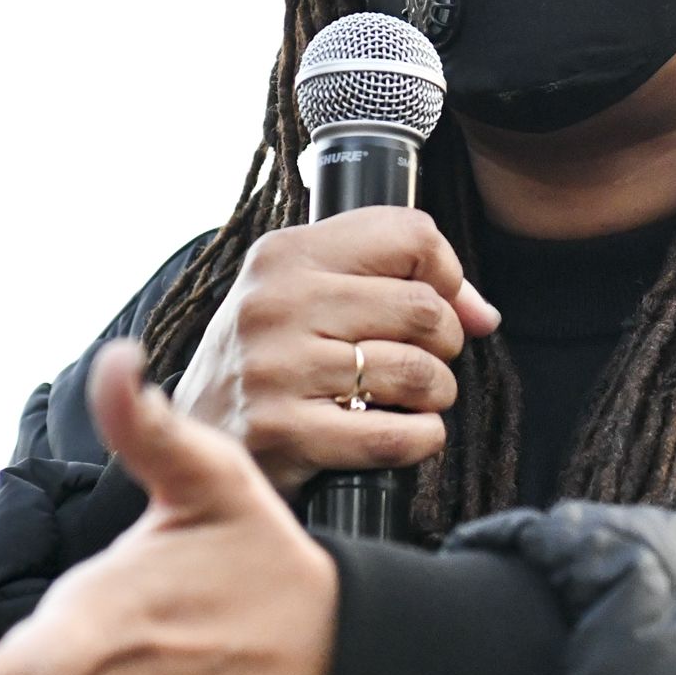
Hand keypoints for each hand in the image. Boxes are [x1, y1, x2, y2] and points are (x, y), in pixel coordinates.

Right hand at [177, 207, 499, 494]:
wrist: (190, 436)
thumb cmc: (271, 360)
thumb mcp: (309, 296)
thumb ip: (396, 283)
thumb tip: (485, 315)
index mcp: (286, 253)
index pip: (412, 235)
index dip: (447, 275)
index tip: (436, 305)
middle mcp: (276, 303)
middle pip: (424, 308)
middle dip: (444, 344)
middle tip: (421, 361)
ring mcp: (276, 368)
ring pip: (417, 372)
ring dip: (433, 395)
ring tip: (407, 399)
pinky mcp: (283, 432)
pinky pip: (394, 435)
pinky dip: (420, 439)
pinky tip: (403, 433)